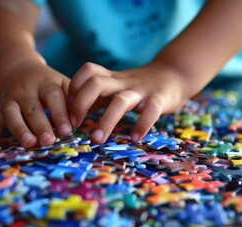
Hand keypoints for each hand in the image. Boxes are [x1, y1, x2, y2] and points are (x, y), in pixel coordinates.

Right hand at [0, 59, 71, 147]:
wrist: (20, 69)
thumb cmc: (49, 83)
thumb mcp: (62, 84)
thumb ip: (73, 100)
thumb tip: (79, 120)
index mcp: (46, 83)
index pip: (53, 96)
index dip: (60, 114)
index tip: (67, 130)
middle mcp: (26, 90)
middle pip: (33, 108)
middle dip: (41, 126)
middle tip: (49, 141)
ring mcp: (10, 98)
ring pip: (12, 113)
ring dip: (19, 129)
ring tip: (29, 143)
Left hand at [68, 61, 189, 142]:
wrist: (173, 74)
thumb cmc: (138, 86)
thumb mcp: (116, 86)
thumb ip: (96, 96)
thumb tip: (71, 114)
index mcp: (112, 77)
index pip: (88, 71)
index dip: (74, 86)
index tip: (69, 108)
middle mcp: (123, 81)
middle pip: (96, 83)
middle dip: (81, 103)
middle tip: (74, 125)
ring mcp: (142, 90)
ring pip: (121, 101)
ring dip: (106, 121)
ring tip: (97, 140)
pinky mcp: (160, 99)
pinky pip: (151, 110)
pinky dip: (142, 124)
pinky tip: (135, 138)